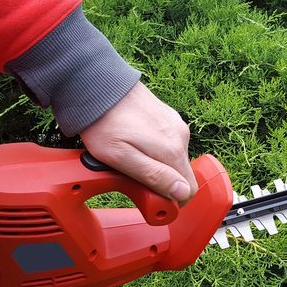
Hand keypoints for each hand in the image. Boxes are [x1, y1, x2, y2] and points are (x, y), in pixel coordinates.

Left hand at [80, 81, 197, 201]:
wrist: (98, 86)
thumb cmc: (104, 125)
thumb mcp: (122, 158)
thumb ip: (154, 177)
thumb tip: (182, 193)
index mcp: (172, 150)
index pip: (188, 190)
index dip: (170, 199)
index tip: (148, 196)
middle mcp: (180, 137)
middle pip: (180, 175)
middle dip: (161, 182)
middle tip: (132, 176)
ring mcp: (175, 124)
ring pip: (173, 159)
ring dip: (156, 164)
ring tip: (129, 156)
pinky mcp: (168, 117)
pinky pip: (168, 143)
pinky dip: (154, 148)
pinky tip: (134, 141)